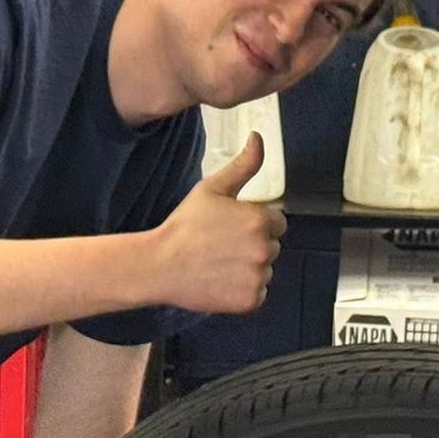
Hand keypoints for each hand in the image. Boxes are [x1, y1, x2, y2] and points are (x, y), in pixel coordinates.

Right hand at [149, 134, 285, 314]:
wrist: (160, 265)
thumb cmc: (184, 226)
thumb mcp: (212, 188)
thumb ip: (243, 165)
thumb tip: (258, 137)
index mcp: (259, 220)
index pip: (277, 222)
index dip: (255, 224)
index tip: (232, 228)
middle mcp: (264, 249)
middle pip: (272, 246)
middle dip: (253, 245)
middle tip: (222, 245)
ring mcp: (258, 277)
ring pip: (266, 270)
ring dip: (249, 268)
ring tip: (219, 263)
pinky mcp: (250, 300)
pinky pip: (259, 293)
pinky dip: (244, 290)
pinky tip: (221, 280)